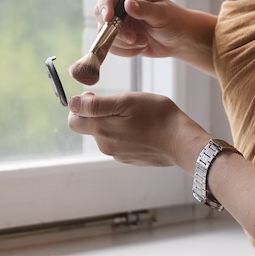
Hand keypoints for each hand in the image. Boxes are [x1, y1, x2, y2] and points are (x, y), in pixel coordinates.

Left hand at [66, 91, 208, 168]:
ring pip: (105, 133)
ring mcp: (118, 154)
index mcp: (102, 130)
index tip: (97, 97)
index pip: (74, 121)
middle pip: (89, 127)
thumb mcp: (126, 101)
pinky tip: (141, 127)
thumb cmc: (157, 116)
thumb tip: (72, 104)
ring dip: (113, 122)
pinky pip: (118, 142)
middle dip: (98, 114)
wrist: (181, 141)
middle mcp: (106, 146)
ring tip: (135, 115)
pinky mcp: (129, 158)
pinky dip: (124, 132)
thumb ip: (96, 105)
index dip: (81, 106)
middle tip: (120, 104)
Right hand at [93, 0, 217, 69]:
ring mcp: (118, 20)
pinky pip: (111, 45)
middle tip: (133, 38)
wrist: (180, 40)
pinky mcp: (118, 36)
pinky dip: (125, 50)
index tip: (109, 18)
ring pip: (104, 32)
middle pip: (101, 13)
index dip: (105, 4)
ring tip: (144, 42)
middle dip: (115, 29)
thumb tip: (128, 3)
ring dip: (123, 42)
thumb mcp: (162, 14)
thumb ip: (145, 9)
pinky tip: (141, 46)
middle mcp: (121, 3)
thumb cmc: (175, 21)